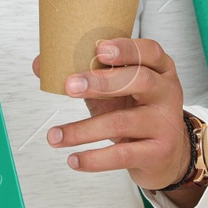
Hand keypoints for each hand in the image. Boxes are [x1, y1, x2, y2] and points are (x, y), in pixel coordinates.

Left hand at [31, 37, 191, 193]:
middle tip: (69, 87)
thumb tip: (40, 63)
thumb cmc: (134, 112)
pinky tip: (73, 159)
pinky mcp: (158, 152)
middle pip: (140, 80)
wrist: (165, 155)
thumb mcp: (114, 90)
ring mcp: (165, 124)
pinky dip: (94, 159)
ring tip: (55, 135)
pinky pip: (122, 155)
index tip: (99, 49)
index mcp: (159, 69)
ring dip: (83, 130)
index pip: (150, 51)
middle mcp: (167, 93)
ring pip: (123, 122)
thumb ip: (83, 75)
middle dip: (102, 82)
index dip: (126, 48)